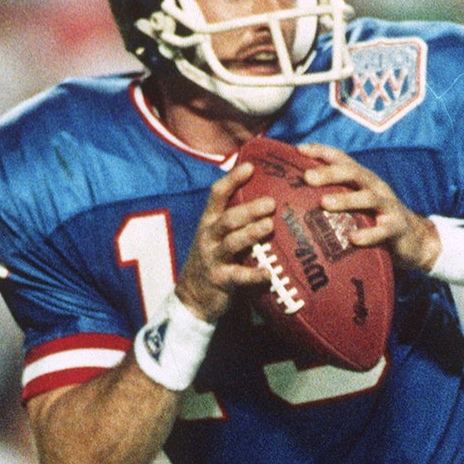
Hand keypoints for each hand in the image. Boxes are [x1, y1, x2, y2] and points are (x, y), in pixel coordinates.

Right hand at [174, 161, 274, 322]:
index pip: (217, 195)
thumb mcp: (217, 235)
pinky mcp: (221, 280)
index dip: (233, 179)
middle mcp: (209, 237)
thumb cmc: (213, 259)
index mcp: (209, 222)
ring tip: (269, 226)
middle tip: (271, 202)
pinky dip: (255, 275)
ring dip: (251, 233)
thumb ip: (234, 219)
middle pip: (228, 219)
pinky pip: (239, 276)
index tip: (251, 166)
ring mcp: (213, 259)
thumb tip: (265, 196)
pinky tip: (269, 273)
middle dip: (249, 209)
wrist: (192, 297)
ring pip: (232, 243)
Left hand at [297, 143, 439, 272]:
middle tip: (308, 177)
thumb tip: (294, 197)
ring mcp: (388, 206)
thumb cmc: (375, 220)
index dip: (321, 151)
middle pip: (353, 173)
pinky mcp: (397, 227)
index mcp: (362, 179)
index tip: (298, 150)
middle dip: (330, 173)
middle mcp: (375, 187)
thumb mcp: (356, 204)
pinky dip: (368, 234)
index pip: (341, 159)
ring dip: (346, 199)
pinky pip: (383, 230)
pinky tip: (353, 238)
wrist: (415, 240)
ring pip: (367, 198)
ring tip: (324, 204)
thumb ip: (334, 196)